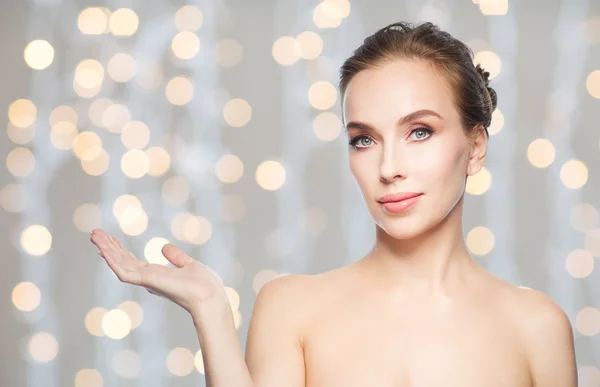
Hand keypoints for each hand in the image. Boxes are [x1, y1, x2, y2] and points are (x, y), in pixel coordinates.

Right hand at [89, 229, 227, 320]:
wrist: (209, 295)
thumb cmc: (203, 285)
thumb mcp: (189, 265)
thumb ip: (176, 257)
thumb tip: (164, 247)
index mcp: (156, 274)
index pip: (132, 261)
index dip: (120, 250)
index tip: (109, 239)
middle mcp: (148, 278)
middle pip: (122, 261)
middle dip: (108, 247)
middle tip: (94, 233)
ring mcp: (146, 281)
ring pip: (119, 265)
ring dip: (106, 250)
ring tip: (94, 236)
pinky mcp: (147, 282)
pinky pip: (125, 272)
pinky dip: (113, 261)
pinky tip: (103, 250)